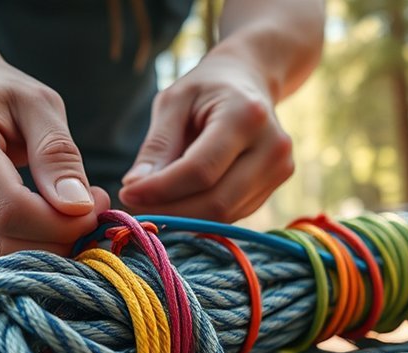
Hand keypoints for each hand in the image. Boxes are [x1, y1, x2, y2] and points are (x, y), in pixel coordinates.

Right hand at [0, 50, 109, 266]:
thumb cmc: (1, 93)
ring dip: (43, 252)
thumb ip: (59, 155)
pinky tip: (40, 222)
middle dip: (58, 243)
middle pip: (0, 246)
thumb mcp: (40, 105)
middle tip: (92, 217)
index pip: (11, 210)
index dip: (62, 223)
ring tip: (70, 217)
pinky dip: (20, 249)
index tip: (97, 207)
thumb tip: (78, 208)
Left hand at [117, 53, 294, 221]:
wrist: (251, 79)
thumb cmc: (207, 88)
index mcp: (246, 116)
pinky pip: (233, 214)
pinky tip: (182, 199)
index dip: (161, 190)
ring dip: (184, 218)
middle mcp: (272, 147)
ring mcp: (280, 169)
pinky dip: (202, 215)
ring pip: (225, 215)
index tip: (126, 193)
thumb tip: (135, 189)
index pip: (200, 170)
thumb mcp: (173, 102)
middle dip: (171, 212)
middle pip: (216, 201)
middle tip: (137, 207)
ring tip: (155, 202)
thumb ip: (157, 146)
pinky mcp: (275, 185)